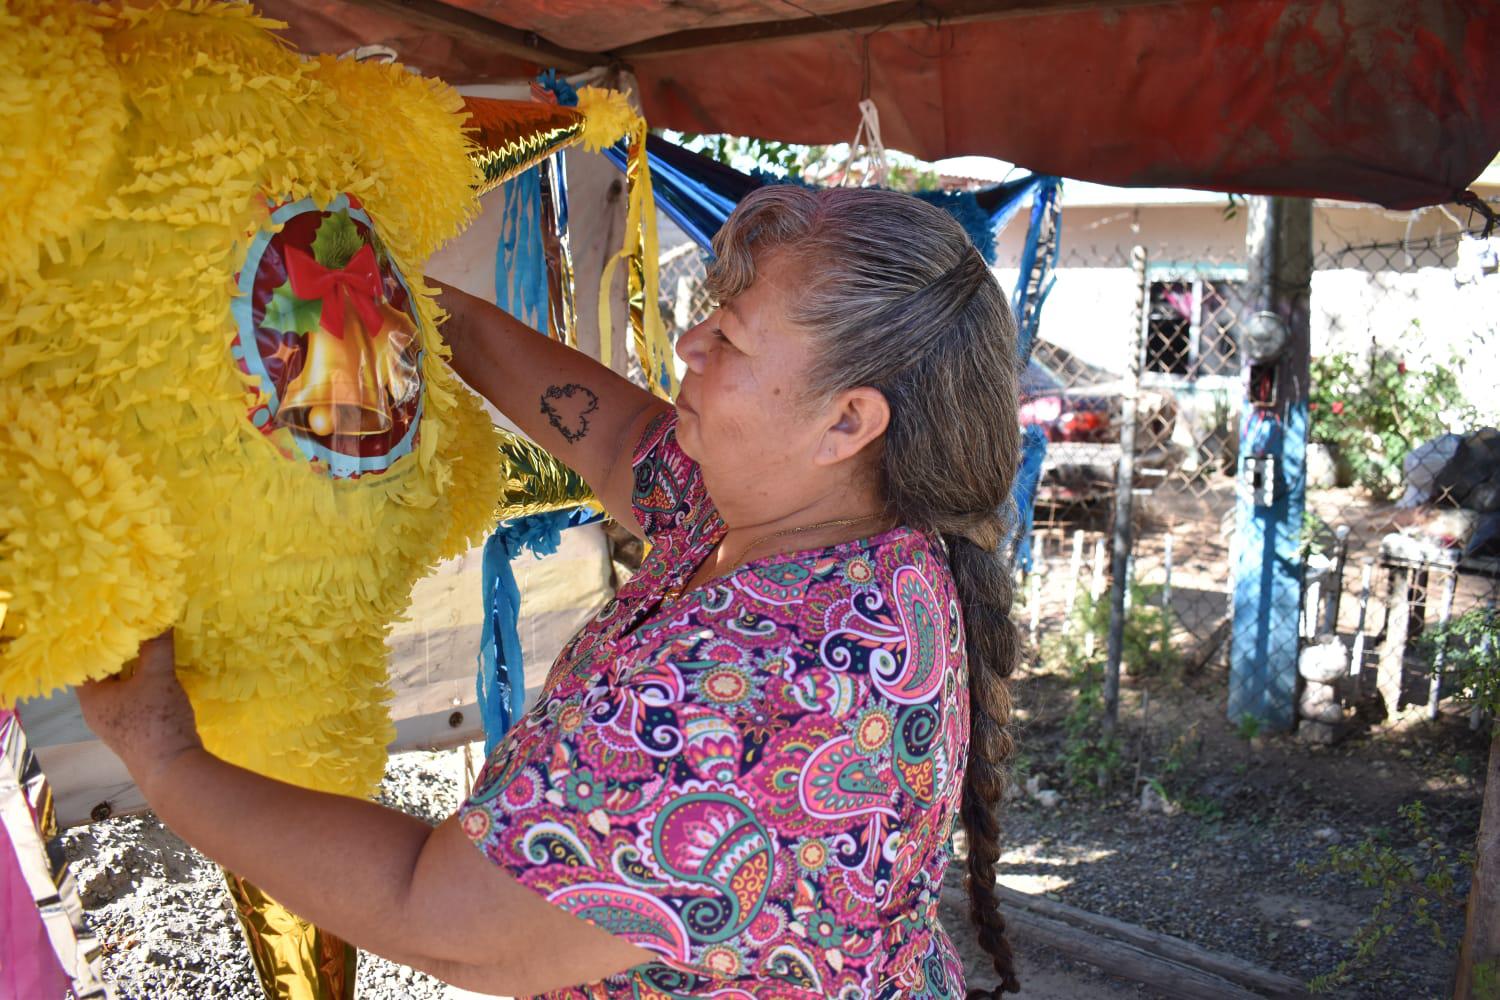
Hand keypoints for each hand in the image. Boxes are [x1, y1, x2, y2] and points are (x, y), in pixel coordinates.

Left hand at [77, 630, 202, 796]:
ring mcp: (116, 722)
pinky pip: (132, 698)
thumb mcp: (158, 677)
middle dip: (118, 651)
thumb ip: (157, 645)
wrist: (173, 769)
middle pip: (103, 674)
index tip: (110, 620)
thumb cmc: (155, 722)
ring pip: (119, 687)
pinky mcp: (134, 730)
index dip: (96, 640)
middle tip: (133, 626)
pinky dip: (142, 683)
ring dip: (133, 668)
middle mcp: (97, 711)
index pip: (84, 662)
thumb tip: (160, 616)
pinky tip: (159, 673)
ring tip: (147, 644)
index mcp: (91, 698)